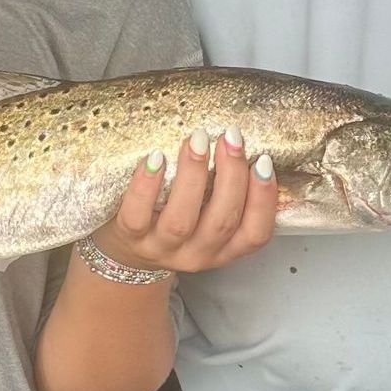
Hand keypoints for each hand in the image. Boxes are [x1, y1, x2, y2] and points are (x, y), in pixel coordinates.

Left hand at [93, 125, 278, 276]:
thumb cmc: (175, 221)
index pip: (255, 233)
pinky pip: (138, 214)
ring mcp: (162, 248)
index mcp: (224, 248)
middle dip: (231, 175)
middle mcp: (197, 253)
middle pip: (222, 221)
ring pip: (181, 220)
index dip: (264, 200)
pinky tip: (155, 157)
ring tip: (197, 140)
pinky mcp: (130, 237)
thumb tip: (242, 145)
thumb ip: (225, 192)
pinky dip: (147, 184)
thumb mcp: (208, 216)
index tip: (263, 161)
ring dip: (193, 175)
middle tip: (231, 137)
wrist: (127, 252)